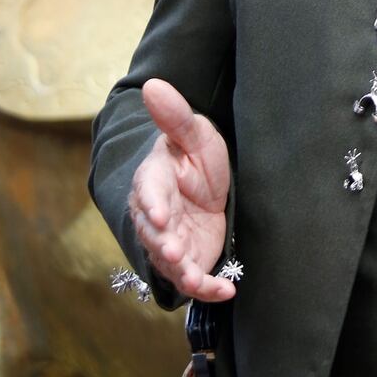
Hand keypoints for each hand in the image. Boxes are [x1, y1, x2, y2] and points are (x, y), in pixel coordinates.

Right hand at [128, 78, 233, 301]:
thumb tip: (151, 85)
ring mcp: (172, 241)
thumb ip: (175, 116)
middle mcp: (158, 216)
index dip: (153, 205)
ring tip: (195, 278)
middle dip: (163, 244)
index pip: (149, 192)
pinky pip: (195, 279)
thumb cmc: (196, 156)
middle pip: (154, 234)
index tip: (161, 214)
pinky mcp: (191, 261)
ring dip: (181, 272)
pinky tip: (227, 290)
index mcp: (155, 180)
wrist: (208, 186)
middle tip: (176, 252)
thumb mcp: (194, 133)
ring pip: (170, 261)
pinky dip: (208, 289)